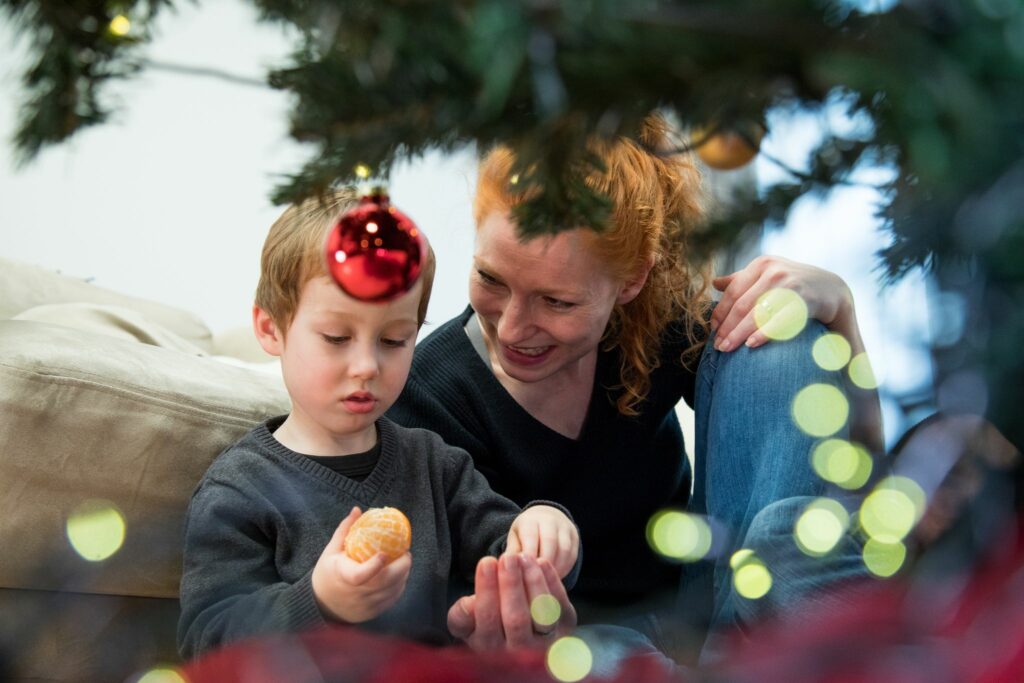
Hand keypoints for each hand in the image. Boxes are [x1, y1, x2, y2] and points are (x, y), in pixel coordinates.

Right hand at [311, 507, 411, 622]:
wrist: (321, 606)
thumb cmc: (327, 574)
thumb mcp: (331, 551)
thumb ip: (345, 531)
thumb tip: (358, 510)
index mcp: (344, 577)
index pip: (361, 575)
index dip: (375, 566)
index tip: (385, 553)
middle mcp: (357, 594)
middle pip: (386, 582)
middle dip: (401, 566)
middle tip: (405, 553)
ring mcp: (367, 605)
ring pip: (393, 590)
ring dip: (403, 575)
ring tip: (403, 562)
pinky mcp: (374, 612)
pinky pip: (393, 598)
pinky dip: (399, 586)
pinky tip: (398, 576)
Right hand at [448, 554, 576, 649]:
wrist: (517, 642)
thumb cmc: (488, 625)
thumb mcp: (467, 624)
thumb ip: (461, 616)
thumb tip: (468, 604)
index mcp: (489, 650)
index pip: (488, 620)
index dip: (487, 590)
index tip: (486, 561)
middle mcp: (519, 654)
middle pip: (517, 620)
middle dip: (512, 585)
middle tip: (507, 557)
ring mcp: (545, 644)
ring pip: (543, 615)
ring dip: (533, 582)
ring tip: (523, 556)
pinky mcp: (565, 630)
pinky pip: (561, 607)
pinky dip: (552, 583)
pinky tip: (541, 562)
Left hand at [505, 505, 578, 578]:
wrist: (545, 519)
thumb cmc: (525, 534)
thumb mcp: (515, 539)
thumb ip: (512, 553)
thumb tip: (507, 568)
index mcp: (530, 519)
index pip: (531, 535)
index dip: (529, 554)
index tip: (526, 572)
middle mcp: (550, 520)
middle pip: (550, 541)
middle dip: (544, 563)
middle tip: (537, 581)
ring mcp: (565, 527)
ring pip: (564, 549)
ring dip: (556, 568)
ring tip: (546, 582)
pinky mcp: (575, 537)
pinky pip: (572, 555)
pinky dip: (564, 569)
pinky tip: (555, 579)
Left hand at [710, 255, 854, 351]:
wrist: (832, 290)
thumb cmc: (793, 285)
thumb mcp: (768, 275)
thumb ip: (742, 279)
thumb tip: (714, 283)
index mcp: (761, 264)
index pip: (733, 291)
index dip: (720, 312)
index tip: (712, 329)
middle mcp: (774, 271)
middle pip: (742, 305)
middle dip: (727, 327)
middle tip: (717, 346)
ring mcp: (790, 284)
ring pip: (757, 313)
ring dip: (738, 334)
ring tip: (727, 348)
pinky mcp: (805, 300)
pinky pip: (779, 320)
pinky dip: (763, 333)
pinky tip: (750, 345)